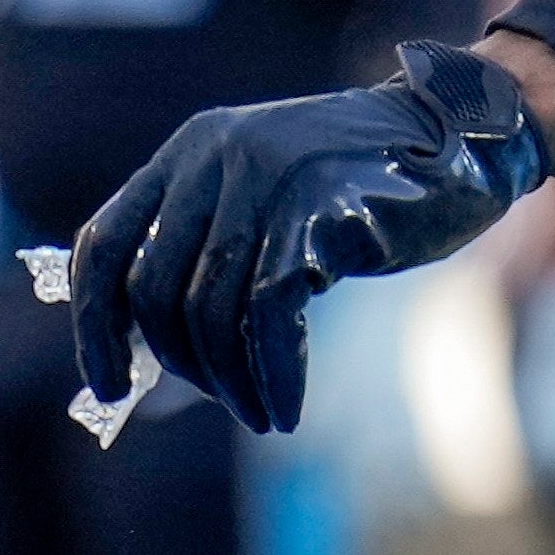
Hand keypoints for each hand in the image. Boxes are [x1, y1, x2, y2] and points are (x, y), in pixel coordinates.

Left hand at [67, 41, 554, 435]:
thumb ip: (211, 251)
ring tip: (259, 412)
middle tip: (220, 402)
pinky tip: (284, 408)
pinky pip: (268, 315)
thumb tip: (153, 354)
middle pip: (152, 288)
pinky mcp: (313, 209)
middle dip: (176, 364)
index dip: (93, 324)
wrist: (461, 141)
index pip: (102, 244)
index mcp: (189, 151)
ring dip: (229, 382)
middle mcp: (215, 156)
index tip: (106, 386)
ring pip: (208, 308)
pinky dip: (270, 376)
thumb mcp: (269, 204)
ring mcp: (264, 177)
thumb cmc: (364, 191)